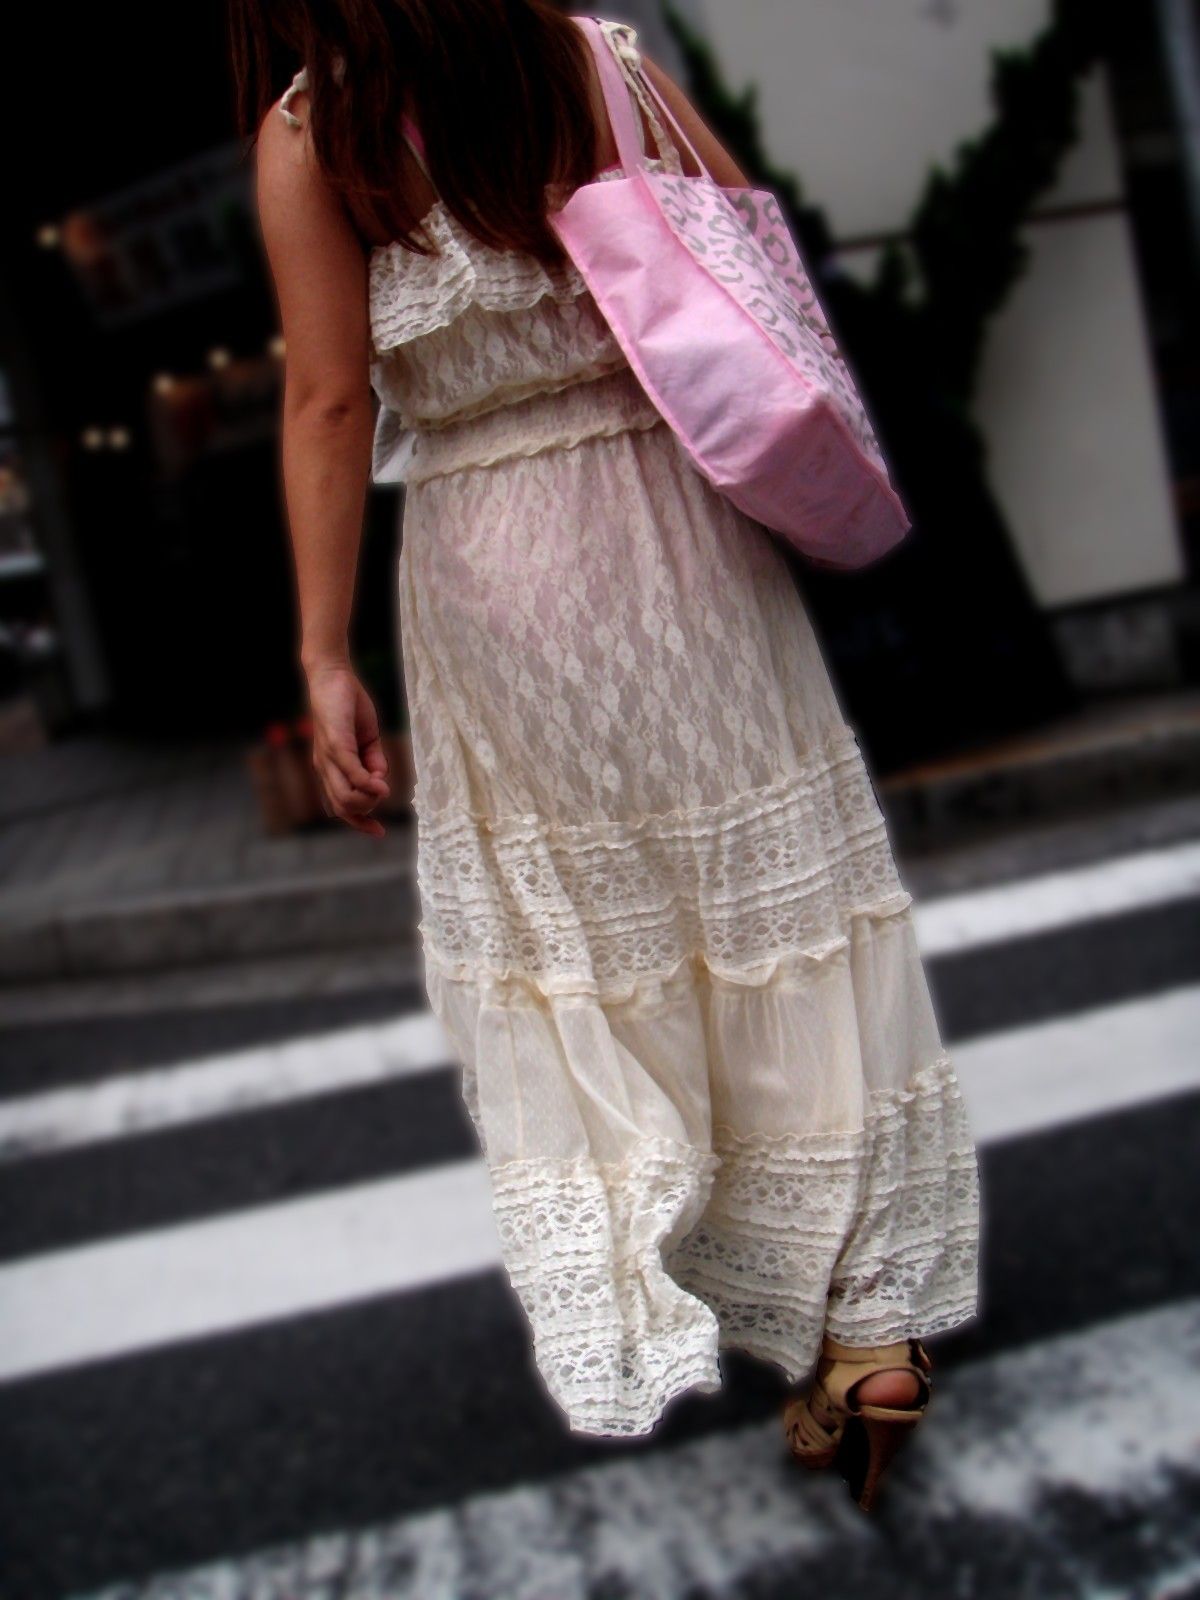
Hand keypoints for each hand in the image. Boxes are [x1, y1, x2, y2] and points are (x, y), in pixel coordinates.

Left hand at [304, 662, 391, 836]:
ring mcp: (328, 758)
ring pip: (345, 797)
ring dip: (368, 799)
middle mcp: (325, 768)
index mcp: (331, 769)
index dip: (360, 824)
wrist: (332, 677)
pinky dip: (366, 782)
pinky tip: (380, 783)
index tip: (380, 832)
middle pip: (343, 808)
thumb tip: (381, 783)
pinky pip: (350, 773)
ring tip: (382, 787)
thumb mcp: (367, 739)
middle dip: (368, 810)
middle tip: (382, 793)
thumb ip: (374, 762)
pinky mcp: (335, 745)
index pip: (341, 807)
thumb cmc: (348, 707)